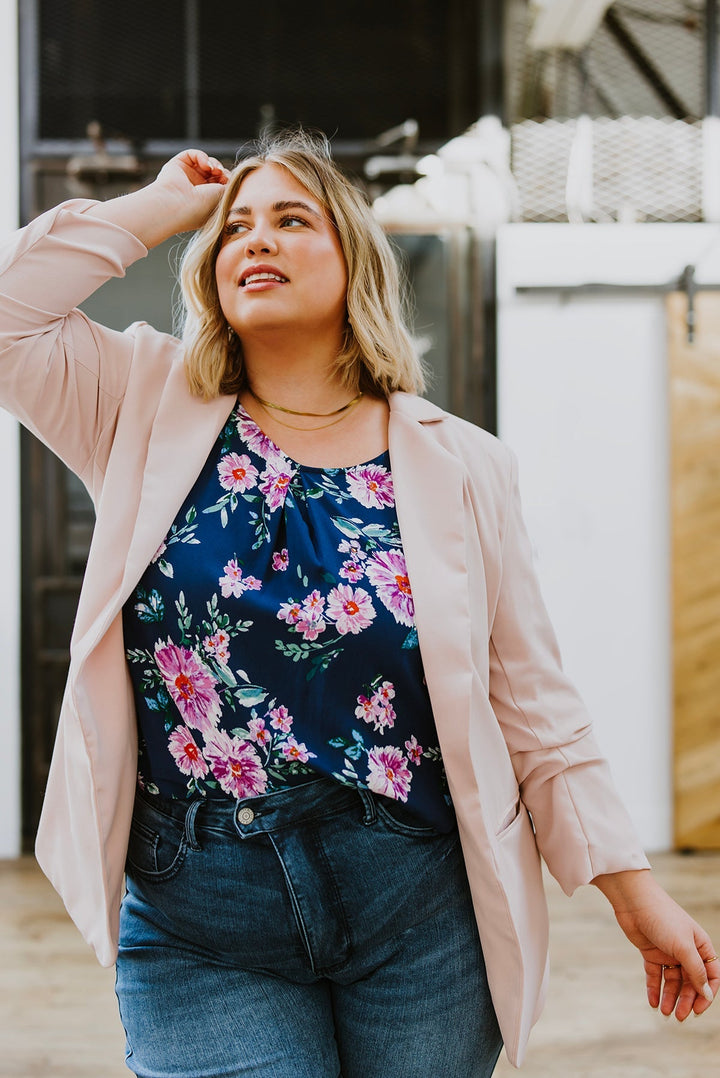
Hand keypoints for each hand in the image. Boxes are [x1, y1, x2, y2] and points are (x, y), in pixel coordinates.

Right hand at [86, 148, 230, 247]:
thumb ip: (230, 185)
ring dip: (213, 163)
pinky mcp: (176, 166)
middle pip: (214, 173)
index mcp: (205, 202)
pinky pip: (192, 155)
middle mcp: (194, 190)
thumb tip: (232, 176)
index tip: (230, 182)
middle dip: (221, 171)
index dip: (227, 180)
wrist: (178, 205)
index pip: (220, 185)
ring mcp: (185, 178)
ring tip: (214, 170)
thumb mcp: (222, 198)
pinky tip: (205, 165)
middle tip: (222, 175)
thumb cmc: (201, 208)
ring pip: (205, 163)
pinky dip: (202, 156)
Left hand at [593, 869, 718, 1019]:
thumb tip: (706, 994)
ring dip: (670, 997)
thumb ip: (695, 971)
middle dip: (686, 999)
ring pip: (672, 980)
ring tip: (665, 1012)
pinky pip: (655, 974)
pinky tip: (653, 1002)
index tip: (698, 1010)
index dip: (706, 994)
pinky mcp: (651, 952)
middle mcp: (686, 950)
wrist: (633, 901)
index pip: (710, 976)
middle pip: (690, 981)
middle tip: (678, 1016)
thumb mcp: (683, 946)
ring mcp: (668, 952)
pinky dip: (654, 988)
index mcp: (700, 946)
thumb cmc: (663, 917)